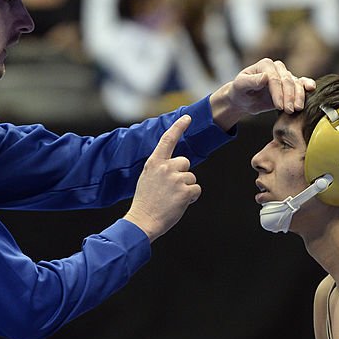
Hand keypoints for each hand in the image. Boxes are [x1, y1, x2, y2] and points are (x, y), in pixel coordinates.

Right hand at [124, 115, 199, 241]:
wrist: (142, 220)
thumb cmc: (145, 202)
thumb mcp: (147, 178)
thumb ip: (160, 168)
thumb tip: (177, 165)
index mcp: (154, 163)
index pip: (167, 140)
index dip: (178, 127)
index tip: (187, 118)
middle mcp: (165, 167)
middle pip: (185, 162)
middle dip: (182, 174)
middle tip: (170, 189)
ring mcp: (176, 179)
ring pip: (191, 177)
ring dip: (186, 188)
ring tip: (171, 199)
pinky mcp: (185, 191)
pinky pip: (196, 189)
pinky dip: (191, 198)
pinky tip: (178, 204)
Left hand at [210, 58, 315, 130]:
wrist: (243, 99)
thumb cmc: (240, 91)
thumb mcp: (240, 86)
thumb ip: (251, 81)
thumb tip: (265, 77)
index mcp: (265, 65)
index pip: (275, 79)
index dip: (278, 93)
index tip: (278, 106)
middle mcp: (277, 68)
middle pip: (287, 81)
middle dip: (289, 97)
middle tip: (289, 110)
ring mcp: (285, 76)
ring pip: (296, 83)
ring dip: (298, 96)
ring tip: (297, 109)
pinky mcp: (290, 85)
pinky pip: (301, 84)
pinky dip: (306, 85)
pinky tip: (311, 89)